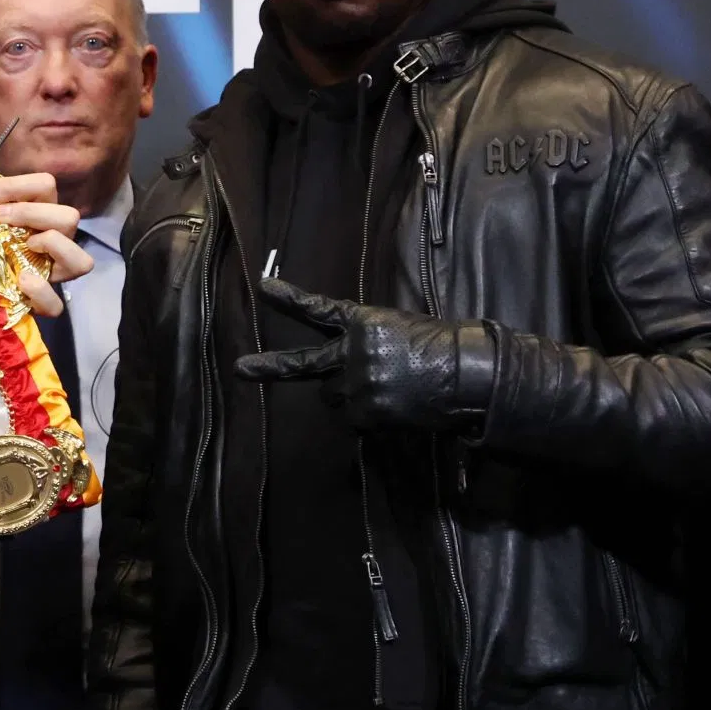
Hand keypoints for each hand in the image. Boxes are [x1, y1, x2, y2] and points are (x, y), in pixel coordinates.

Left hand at [0, 172, 93, 317]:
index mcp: (41, 212)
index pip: (45, 185)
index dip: (18, 185)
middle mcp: (56, 239)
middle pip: (69, 217)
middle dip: (32, 213)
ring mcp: (54, 273)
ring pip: (82, 260)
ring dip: (53, 244)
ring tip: (25, 245)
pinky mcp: (43, 303)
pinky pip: (56, 304)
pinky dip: (41, 292)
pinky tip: (22, 281)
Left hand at [233, 278, 493, 431]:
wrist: (469, 373)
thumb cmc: (442, 346)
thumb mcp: (399, 329)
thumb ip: (366, 342)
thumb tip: (345, 367)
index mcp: (361, 322)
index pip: (317, 309)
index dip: (289, 299)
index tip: (262, 288)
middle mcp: (351, 350)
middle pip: (303, 364)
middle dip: (269, 368)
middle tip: (241, 369)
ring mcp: (356, 382)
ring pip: (335, 397)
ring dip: (351, 398)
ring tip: (389, 390)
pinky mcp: (366, 411)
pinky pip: (357, 421)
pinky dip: (372, 420)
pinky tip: (398, 409)